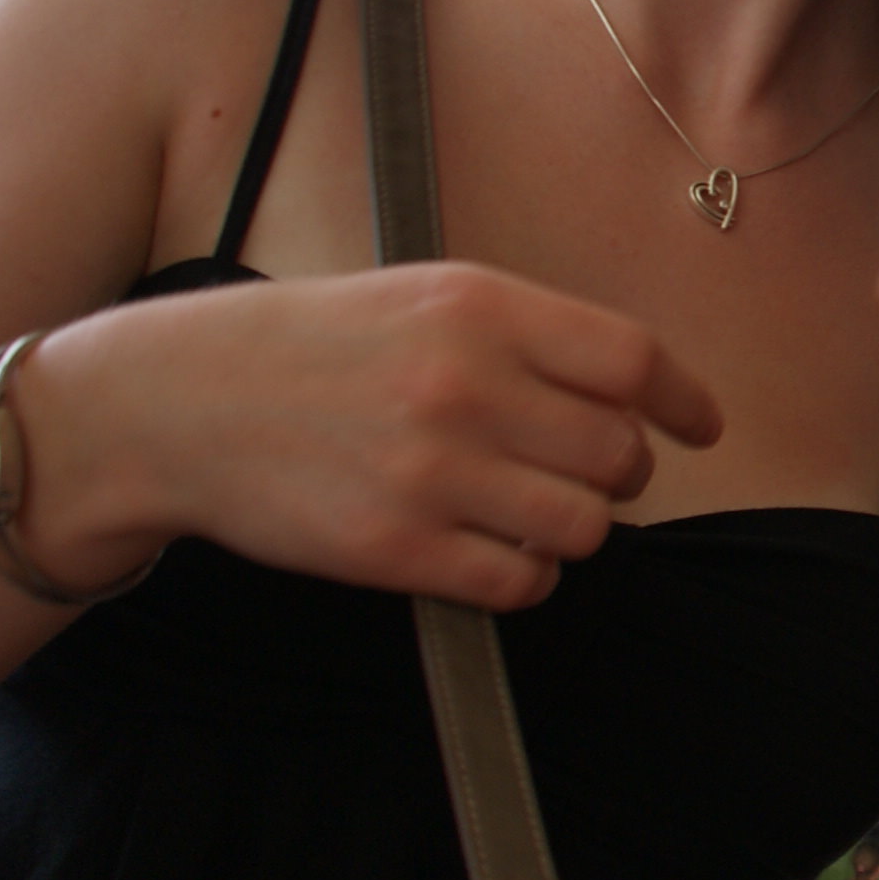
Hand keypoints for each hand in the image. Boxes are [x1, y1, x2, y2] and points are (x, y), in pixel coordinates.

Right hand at [30, 264, 724, 610]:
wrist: (177, 402)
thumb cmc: (312, 345)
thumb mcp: (421, 296)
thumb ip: (525, 334)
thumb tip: (637, 394)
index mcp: (478, 307)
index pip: (632, 361)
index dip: (682, 401)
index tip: (701, 427)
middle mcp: (464, 385)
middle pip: (618, 454)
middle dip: (617, 472)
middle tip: (579, 471)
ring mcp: (430, 471)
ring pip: (582, 528)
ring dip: (574, 529)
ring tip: (528, 511)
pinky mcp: (394, 548)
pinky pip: (519, 583)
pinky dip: (523, 576)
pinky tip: (489, 551)